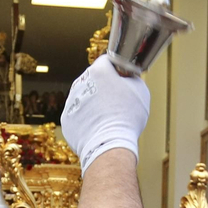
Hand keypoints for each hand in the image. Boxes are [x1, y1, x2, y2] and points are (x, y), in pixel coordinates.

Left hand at [61, 56, 149, 171]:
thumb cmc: (127, 117)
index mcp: (98, 71)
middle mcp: (80, 82)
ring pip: (84, 98)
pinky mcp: (67, 119)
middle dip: (104, 87)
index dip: (117, 70)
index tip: (123, 81)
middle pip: (94, 80)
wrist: (108, 145)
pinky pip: (78, 115)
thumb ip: (132, 78)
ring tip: (108, 118)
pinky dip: (87, 119)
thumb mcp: (141, 91)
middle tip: (117, 102)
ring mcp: (71, 101)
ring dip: (94, 103)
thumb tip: (127, 78)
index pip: (107, 62)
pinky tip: (98, 127)